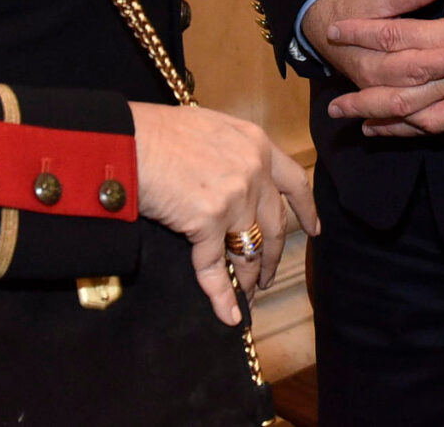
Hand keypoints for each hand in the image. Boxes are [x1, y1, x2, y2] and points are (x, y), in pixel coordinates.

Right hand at [129, 102, 319, 324]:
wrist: (128, 141)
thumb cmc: (157, 132)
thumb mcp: (210, 129)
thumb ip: (232, 153)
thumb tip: (233, 178)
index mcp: (257, 144)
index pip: (295, 182)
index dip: (306, 210)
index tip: (314, 231)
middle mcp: (254, 171)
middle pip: (276, 225)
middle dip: (274, 256)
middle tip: (268, 275)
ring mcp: (234, 198)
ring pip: (251, 250)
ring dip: (250, 278)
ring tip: (248, 294)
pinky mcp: (208, 222)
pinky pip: (216, 268)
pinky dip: (222, 296)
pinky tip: (228, 314)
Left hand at [322, 0, 443, 137]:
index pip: (394, 37)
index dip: (361, 33)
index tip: (334, 31)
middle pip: (400, 91)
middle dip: (363, 98)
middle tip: (333, 103)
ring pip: (421, 118)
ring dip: (388, 123)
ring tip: (360, 125)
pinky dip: (423, 132)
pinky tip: (404, 132)